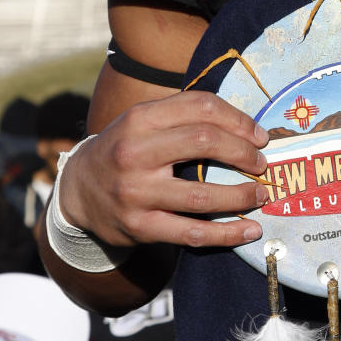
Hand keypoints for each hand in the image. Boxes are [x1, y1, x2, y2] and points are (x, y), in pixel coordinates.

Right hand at [57, 92, 269, 250]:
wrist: (78, 191)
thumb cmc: (125, 149)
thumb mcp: (142, 121)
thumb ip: (184, 115)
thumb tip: (246, 125)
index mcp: (139, 119)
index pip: (200, 107)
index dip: (238, 119)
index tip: (259, 135)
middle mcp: (133, 153)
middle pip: (204, 142)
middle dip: (243, 152)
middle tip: (261, 163)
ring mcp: (135, 193)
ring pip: (202, 195)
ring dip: (241, 195)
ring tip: (261, 194)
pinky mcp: (140, 228)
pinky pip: (193, 234)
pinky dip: (228, 234)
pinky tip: (250, 230)